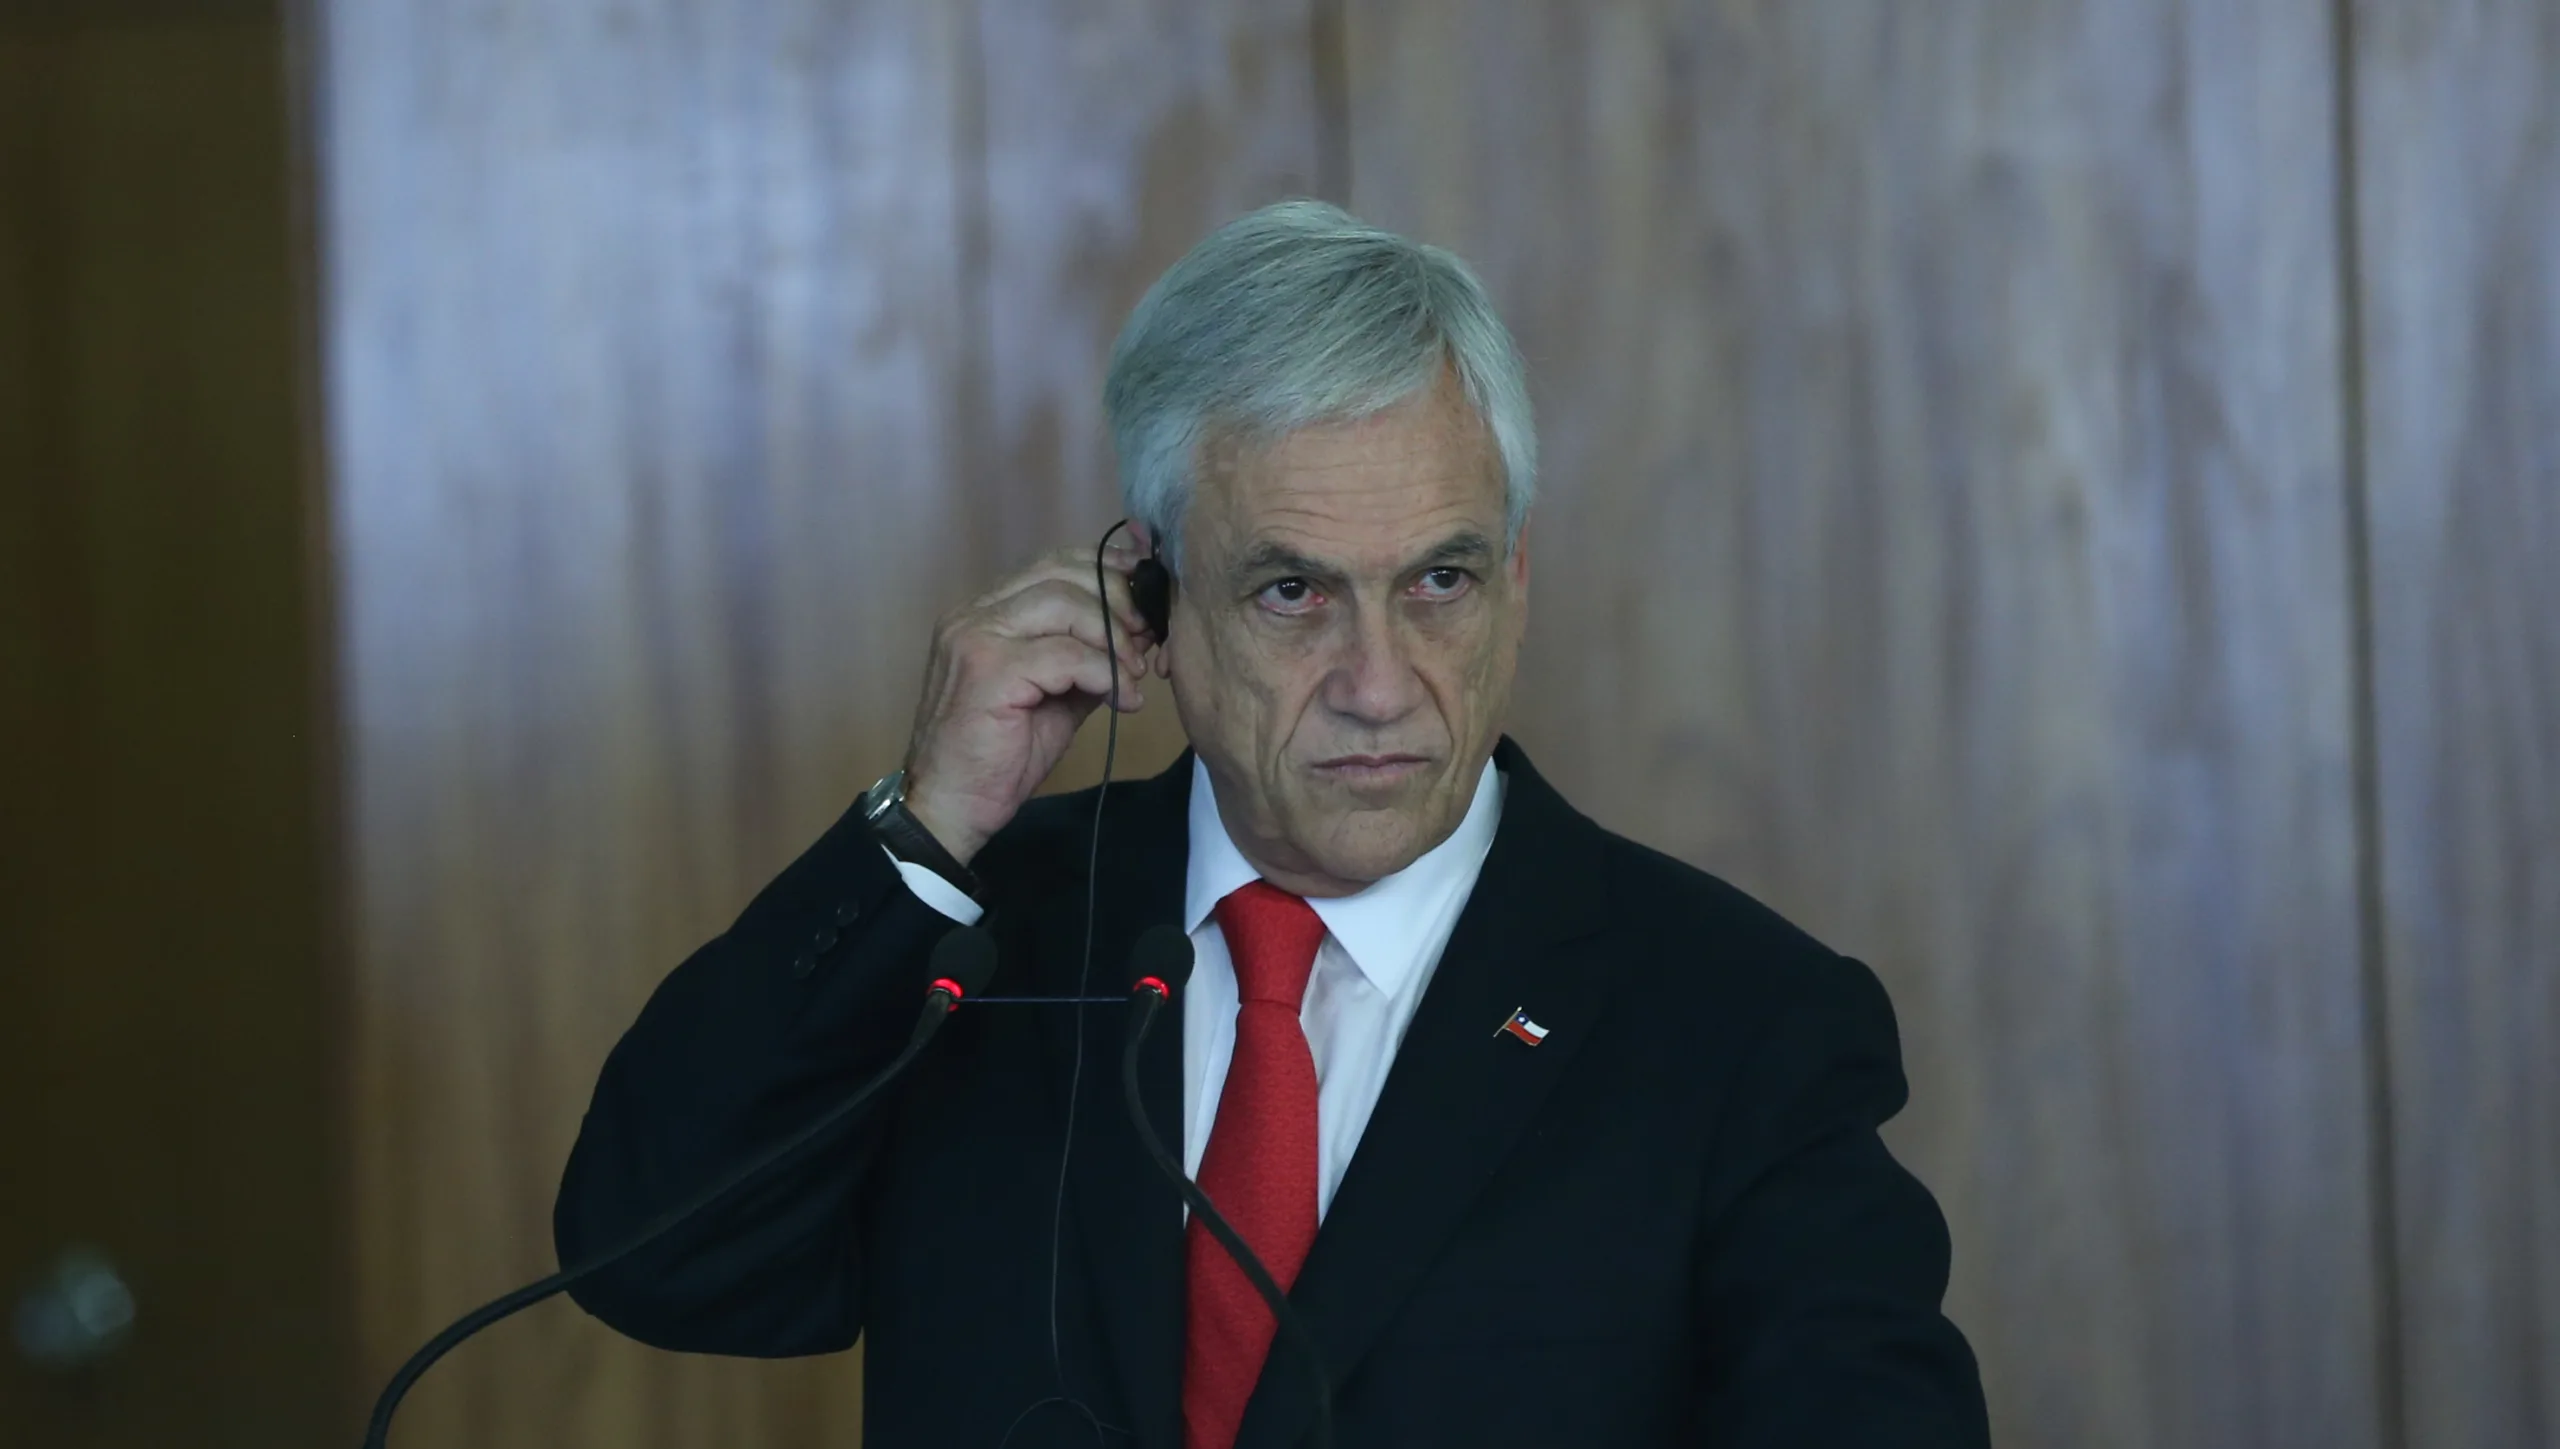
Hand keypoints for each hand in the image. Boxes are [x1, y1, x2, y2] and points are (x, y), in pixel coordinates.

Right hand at [899, 538, 1158, 864]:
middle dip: (1117, 600)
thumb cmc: (997, 758)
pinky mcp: (989, 671)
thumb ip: (1087, 659)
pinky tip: (1124, 699)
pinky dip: (1106, 673)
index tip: (1144, 600)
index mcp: (984, 613)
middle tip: (1146, 639)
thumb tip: (1138, 635)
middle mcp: (974, 615)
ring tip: (1134, 674)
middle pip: (1061, 573)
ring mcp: (976, 638)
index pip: (1052, 564)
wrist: (948, 808)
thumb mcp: (1055, 697)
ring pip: (1064, 604)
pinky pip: (1066, 654)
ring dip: (1113, 636)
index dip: (1106, 571)